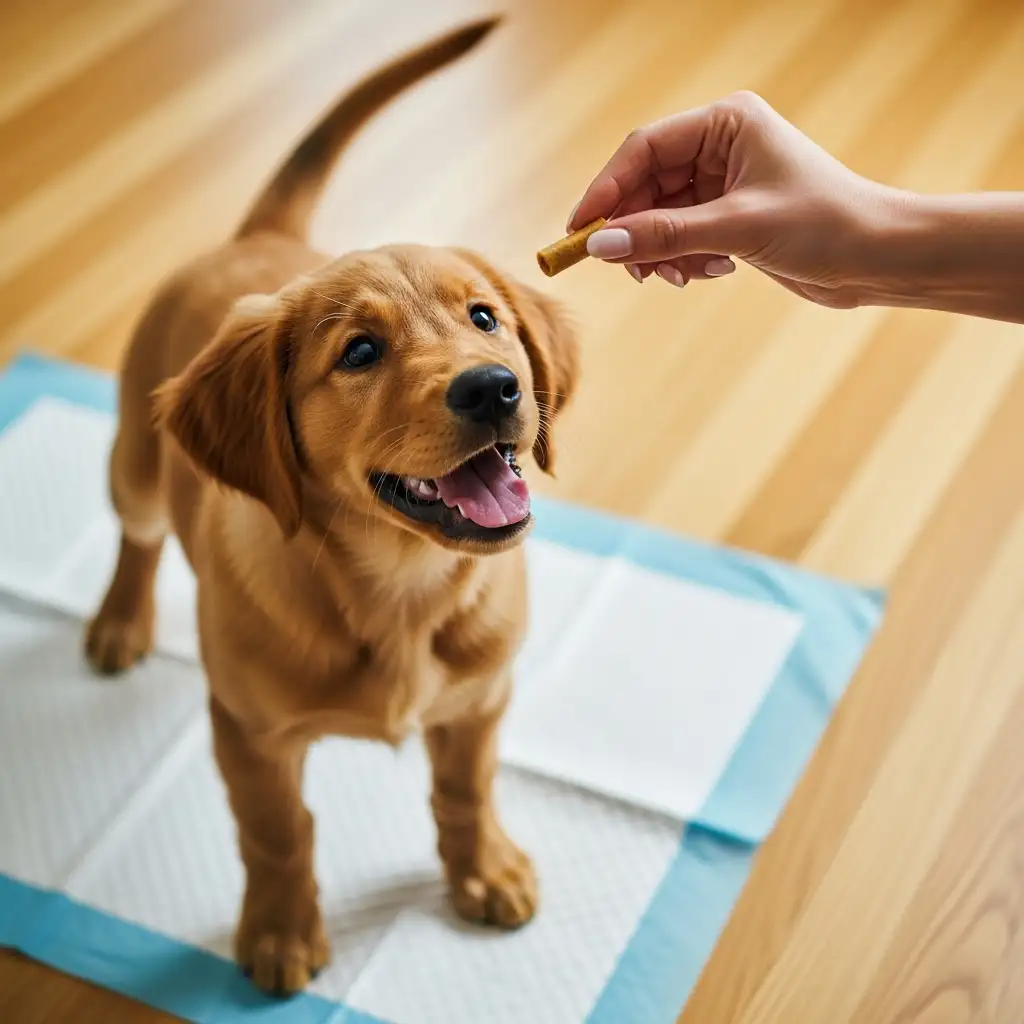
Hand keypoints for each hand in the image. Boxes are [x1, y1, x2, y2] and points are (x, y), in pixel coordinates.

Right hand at [568, 91, 889, 306]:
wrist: (878, 258)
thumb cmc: (825, 224)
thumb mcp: (737, 229)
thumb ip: (664, 236)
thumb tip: (600, 245)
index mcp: (726, 123)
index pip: (644, 148)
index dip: (606, 189)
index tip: (580, 231)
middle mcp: (721, 145)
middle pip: (646, 184)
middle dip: (635, 230)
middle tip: (627, 269)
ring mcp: (724, 182)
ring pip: (660, 216)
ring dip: (660, 251)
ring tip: (681, 276)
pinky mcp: (729, 216)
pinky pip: (680, 236)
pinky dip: (682, 259)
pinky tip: (708, 273)